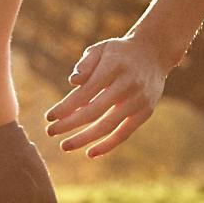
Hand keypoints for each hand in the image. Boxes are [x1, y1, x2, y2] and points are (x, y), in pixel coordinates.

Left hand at [42, 35, 167, 157]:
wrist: (154, 53)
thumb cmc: (119, 53)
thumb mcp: (101, 49)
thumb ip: (86, 64)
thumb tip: (72, 81)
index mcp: (114, 66)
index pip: (86, 91)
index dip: (66, 106)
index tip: (49, 116)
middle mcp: (128, 84)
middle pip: (94, 111)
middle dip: (69, 124)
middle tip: (50, 132)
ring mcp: (138, 100)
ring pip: (108, 125)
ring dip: (84, 138)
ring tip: (64, 146)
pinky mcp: (145, 112)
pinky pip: (124, 133)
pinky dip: (107, 145)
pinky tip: (90, 153)